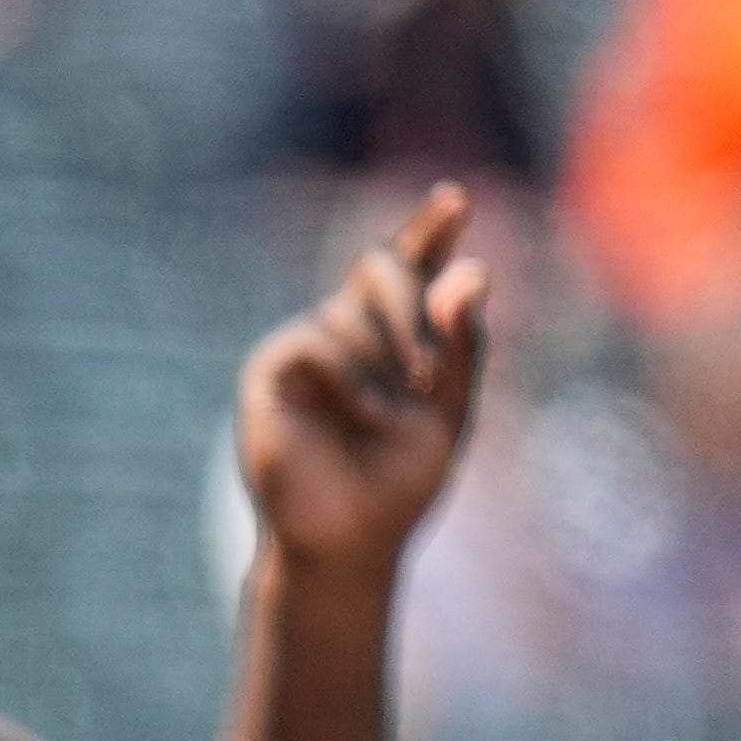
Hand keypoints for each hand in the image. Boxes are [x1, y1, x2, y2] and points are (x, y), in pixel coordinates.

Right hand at [230, 186, 489, 586]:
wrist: (350, 542)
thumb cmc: (400, 482)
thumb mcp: (452, 406)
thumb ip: (464, 342)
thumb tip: (473, 270)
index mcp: (392, 333)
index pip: (411, 261)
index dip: (430, 228)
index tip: (456, 198)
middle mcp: (345, 329)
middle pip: (379, 265)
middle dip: (412, 302)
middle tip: (428, 370)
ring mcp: (303, 348)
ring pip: (348, 306)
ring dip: (387, 354)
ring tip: (395, 414)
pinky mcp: (267, 374)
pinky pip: (313, 339)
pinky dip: (350, 373)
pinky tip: (369, 414)